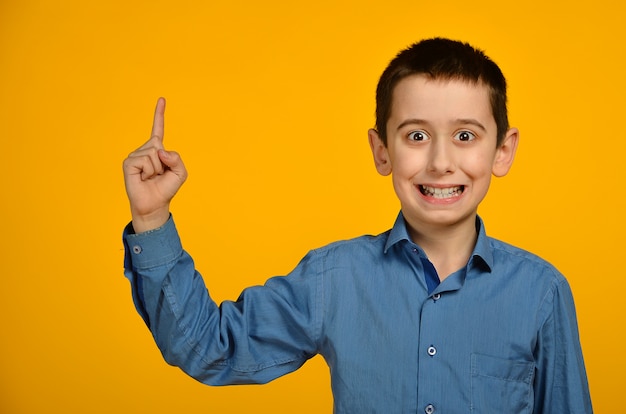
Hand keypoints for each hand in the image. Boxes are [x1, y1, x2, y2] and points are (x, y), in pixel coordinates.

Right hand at [123, 98, 186, 232]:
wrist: (155, 204)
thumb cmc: (166, 189)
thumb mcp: (181, 173)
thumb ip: (177, 158)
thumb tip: (159, 151)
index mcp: (157, 150)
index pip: (158, 129)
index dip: (159, 114)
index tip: (162, 99)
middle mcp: (145, 150)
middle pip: (159, 145)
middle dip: (165, 162)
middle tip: (158, 175)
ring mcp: (135, 156)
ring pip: (153, 154)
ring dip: (157, 169)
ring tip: (151, 177)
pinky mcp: (128, 163)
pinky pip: (145, 161)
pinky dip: (149, 171)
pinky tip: (143, 178)